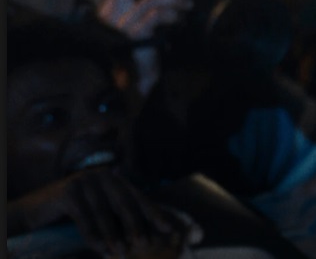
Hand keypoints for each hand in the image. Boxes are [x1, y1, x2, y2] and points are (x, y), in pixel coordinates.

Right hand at [10, 168, 194, 257]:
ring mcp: (84, 180)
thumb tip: (151, 234)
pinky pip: (84, 218)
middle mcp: (102, 174)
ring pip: (104, 213)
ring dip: (113, 235)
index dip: (154, 213)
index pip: (138, 197)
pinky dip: (92, 236)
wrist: (37, 212)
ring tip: (120, 253)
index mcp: (115, 178)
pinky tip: (99, 249)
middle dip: (135, 226)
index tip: (168, 229)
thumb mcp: (103, 212)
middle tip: (143, 245)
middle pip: (124, 204)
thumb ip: (123, 217)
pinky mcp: (68, 191)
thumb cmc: (75, 214)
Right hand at [97, 0, 191, 42]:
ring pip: (149, 0)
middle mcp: (113, 14)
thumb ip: (146, 7)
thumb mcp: (141, 25)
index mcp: (113, 9)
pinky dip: (170, 14)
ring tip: (186, 4)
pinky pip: (155, 16)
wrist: (131, 80)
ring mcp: (122, 24)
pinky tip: (179, 19)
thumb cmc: (138, 51)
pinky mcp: (134, 35)